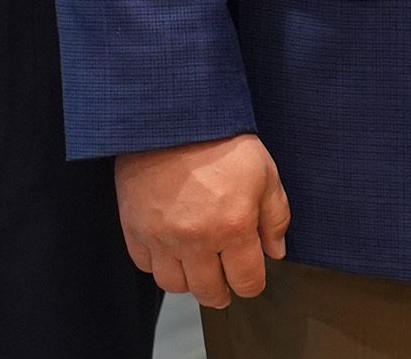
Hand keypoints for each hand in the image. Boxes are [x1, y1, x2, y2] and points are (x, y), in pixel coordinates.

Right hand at [113, 133, 289, 308]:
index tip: (250, 278)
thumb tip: (276, 251)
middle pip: (209, 292)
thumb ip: (275, 217)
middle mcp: (196, 240)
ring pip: (175, 285)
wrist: (174, 119)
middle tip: (224, 281)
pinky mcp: (134, 230)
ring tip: (198, 265)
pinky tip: (172, 248)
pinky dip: (159, 263)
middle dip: (222, 291)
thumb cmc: (222, 142)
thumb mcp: (265, 173)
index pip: (247, 282)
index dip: (252, 284)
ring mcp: (161, 238)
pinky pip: (146, 266)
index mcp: (233, 227)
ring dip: (189, 281)